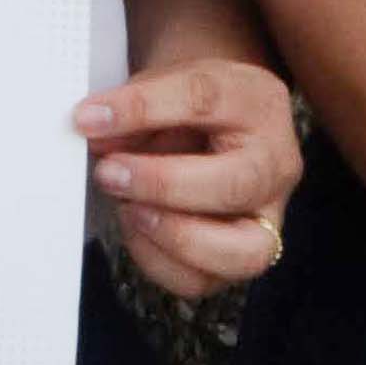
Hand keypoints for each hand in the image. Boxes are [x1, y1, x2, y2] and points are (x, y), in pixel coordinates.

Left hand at [80, 56, 298, 298]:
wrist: (222, 122)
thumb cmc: (195, 105)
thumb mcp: (168, 83)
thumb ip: (135, 106)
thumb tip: (93, 129)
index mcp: (259, 104)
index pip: (205, 100)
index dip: (142, 109)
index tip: (89, 118)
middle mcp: (276, 165)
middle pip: (237, 184)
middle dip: (162, 184)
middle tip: (111, 172)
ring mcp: (268, 217)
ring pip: (243, 252)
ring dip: (173, 237)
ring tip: (130, 209)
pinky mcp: (241, 255)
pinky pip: (203, 280)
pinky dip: (160, 261)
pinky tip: (137, 228)